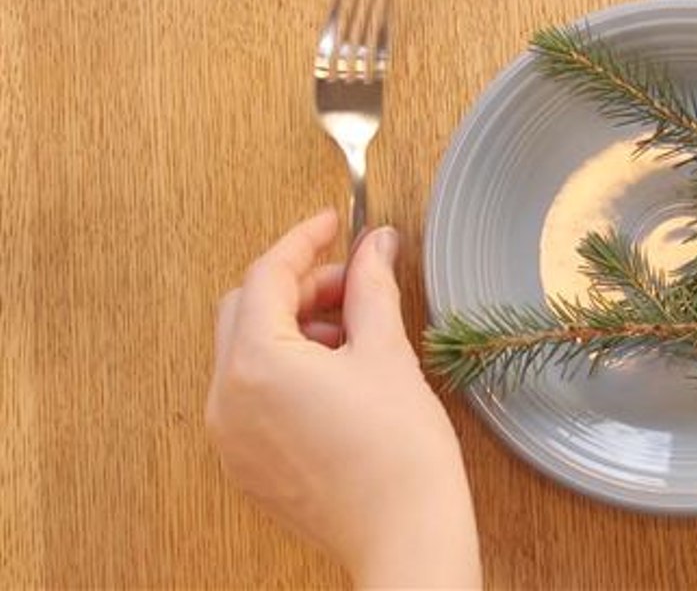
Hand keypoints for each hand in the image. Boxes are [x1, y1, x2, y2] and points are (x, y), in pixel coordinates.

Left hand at [206, 209, 480, 588]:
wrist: (405, 535)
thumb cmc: (400, 454)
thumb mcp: (387, 353)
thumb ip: (372, 286)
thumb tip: (376, 244)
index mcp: (256, 364)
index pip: (266, 276)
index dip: (304, 241)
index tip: (334, 223)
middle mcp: (227, 399)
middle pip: (246, 310)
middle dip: (299, 286)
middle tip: (353, 283)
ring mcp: (231, 436)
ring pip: (246, 352)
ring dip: (293, 328)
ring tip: (354, 337)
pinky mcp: (246, 463)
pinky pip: (250, 394)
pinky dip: (284, 369)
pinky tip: (338, 376)